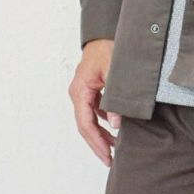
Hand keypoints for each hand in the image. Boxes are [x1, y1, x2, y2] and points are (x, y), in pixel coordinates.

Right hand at [71, 38, 120, 165]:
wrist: (104, 32)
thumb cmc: (109, 48)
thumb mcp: (115, 73)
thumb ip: (115, 99)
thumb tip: (115, 124)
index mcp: (80, 91)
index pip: (85, 124)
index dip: (96, 143)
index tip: (107, 156)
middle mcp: (78, 93)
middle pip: (85, 126)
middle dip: (97, 144)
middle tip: (110, 161)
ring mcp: (84, 92)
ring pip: (90, 120)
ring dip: (101, 135)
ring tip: (114, 150)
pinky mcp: (92, 89)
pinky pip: (95, 111)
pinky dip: (104, 123)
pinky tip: (115, 131)